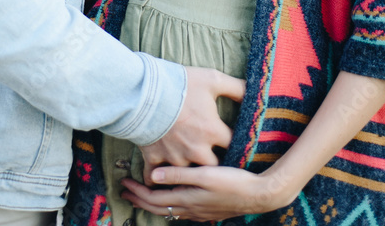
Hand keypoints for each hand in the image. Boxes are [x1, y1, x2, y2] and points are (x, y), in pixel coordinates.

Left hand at [121, 164, 294, 220]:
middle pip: (159, 208)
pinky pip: (180, 210)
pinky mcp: (207, 210)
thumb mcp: (205, 173)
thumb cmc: (233, 181)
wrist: (259, 194)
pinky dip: (168, 204)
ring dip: (153, 202)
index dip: (138, 192)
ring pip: (170, 210)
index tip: (125, 183)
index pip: (155, 199)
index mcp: (187, 199)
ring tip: (142, 194)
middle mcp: (191, 209)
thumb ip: (180, 173)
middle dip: (140, 199)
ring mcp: (199, 212)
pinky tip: (171, 197)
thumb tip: (154, 174)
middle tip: (126, 190)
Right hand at [139, 68, 244, 183]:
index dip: (240, 145)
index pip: (234, 145)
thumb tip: (255, 91)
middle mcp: (197, 149)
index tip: (242, 146)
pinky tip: (161, 182)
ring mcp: (175, 157)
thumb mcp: (212, 79)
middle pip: (214, 168)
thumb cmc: (180, 84)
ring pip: (187, 176)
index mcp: (212, 131)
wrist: (143, 90)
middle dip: (217, 165)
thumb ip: (236, 88)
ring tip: (193, 176)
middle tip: (220, 164)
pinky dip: (157, 181)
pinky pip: (155, 178)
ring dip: (189, 175)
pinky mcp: (154, 158)